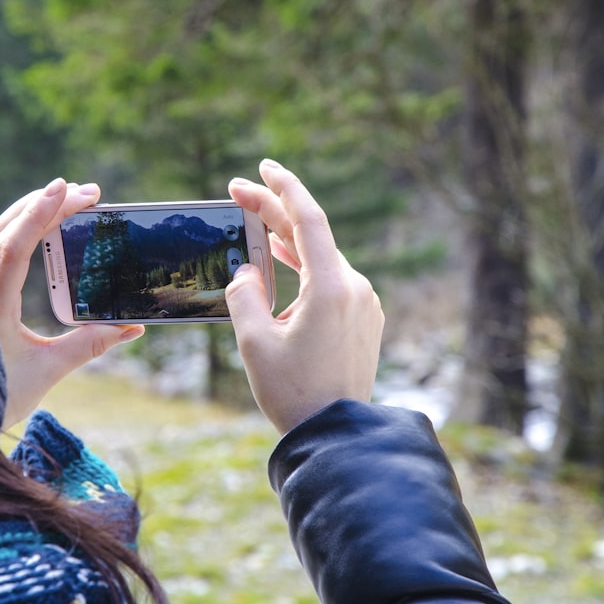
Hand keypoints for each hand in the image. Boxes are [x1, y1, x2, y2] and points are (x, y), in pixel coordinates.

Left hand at [0, 179, 144, 428]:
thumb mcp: (46, 371)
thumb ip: (89, 345)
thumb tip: (131, 327)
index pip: (15, 246)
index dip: (42, 213)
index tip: (67, 188)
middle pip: (7, 229)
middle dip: (47, 204)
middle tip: (88, 192)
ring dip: (31, 212)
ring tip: (66, 198)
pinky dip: (17, 230)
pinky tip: (36, 225)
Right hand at [225, 160, 384, 433]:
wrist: (337, 435)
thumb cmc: (294, 393)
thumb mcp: (254, 342)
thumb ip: (244, 295)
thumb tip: (247, 270)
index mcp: (331, 287)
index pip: (308, 219)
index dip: (283, 187)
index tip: (263, 168)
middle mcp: (355, 288)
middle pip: (311, 236)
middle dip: (274, 212)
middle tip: (239, 192)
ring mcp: (364, 304)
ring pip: (321, 259)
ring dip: (287, 242)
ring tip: (256, 226)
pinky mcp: (364, 320)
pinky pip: (331, 282)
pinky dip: (304, 269)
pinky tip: (282, 268)